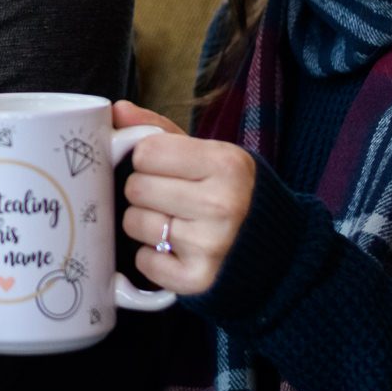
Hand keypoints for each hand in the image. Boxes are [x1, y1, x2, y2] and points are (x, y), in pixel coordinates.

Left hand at [112, 99, 255, 295]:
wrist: (274, 248)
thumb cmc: (228, 192)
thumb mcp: (207, 153)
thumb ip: (159, 130)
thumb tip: (117, 111)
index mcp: (226, 163)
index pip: (146, 152)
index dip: (147, 159)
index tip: (166, 168)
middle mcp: (222, 203)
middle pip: (135, 187)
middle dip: (145, 191)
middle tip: (171, 198)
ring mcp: (211, 245)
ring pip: (134, 222)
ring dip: (146, 223)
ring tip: (175, 223)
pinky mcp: (198, 279)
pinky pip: (143, 261)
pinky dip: (153, 257)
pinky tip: (177, 251)